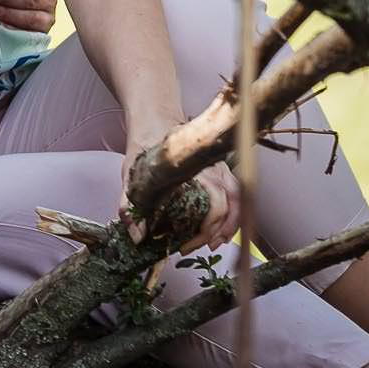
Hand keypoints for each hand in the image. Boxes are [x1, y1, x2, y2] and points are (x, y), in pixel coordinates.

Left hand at [121, 129, 240, 253]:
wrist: (153, 122)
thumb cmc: (145, 149)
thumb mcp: (130, 177)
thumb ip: (130, 206)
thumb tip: (136, 235)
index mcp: (192, 172)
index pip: (215, 204)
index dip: (206, 230)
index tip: (186, 244)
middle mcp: (212, 170)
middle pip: (228, 206)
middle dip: (215, 232)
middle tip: (197, 245)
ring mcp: (220, 168)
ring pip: (238, 200)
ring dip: (230, 225)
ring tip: (216, 242)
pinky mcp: (222, 169)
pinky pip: (237, 194)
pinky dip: (234, 213)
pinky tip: (223, 228)